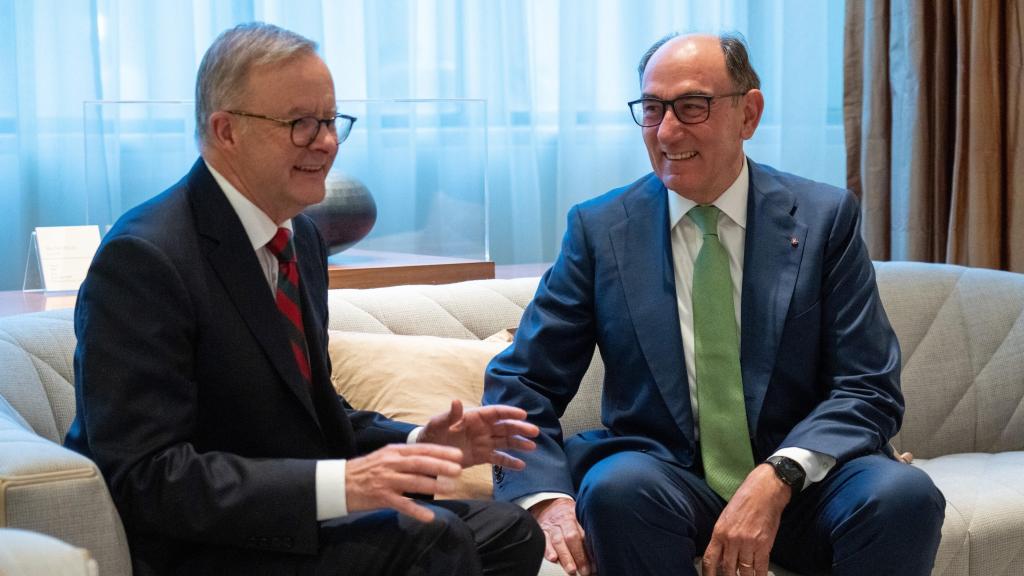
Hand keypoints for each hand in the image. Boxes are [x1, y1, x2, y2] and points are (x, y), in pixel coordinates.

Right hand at [345, 443, 462, 522]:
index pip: (421, 449)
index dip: (441, 452)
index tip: (458, 455)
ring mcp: (386, 480)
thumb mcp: (385, 457)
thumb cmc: (366, 470)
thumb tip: (430, 459)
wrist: (338, 483)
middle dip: (441, 466)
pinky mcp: (380, 497)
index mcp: (394, 452)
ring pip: (414, 481)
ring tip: (451, 489)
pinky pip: (402, 504)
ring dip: (434, 486)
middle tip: (459, 470)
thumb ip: (405, 457)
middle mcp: (391, 463)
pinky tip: (430, 516)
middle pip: (420, 463)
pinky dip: (417, 510)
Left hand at [418, 399, 538, 468]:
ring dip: (518, 444)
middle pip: (505, 427)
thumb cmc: (432, 432)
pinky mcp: (481, 457)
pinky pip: (498, 458)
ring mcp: (483, 443)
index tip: (523, 415)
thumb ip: (449, 415)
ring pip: (505, 442)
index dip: (509, 413)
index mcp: (474, 417)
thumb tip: (455, 401)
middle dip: (520, 429)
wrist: (427, 452)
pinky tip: (521, 466)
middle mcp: (482, 429)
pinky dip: (509, 462)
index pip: (495, 413)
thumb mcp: (438, 423)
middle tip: (534, 432)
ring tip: (532, 447)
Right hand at [531, 497, 591, 575]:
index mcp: (577, 517)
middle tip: (585, 570)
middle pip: (572, 537)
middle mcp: (564, 521)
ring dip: (565, 557)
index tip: (595, 563)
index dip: (590, 549)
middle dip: (579, 555)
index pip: (585, 534)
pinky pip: (544, 541)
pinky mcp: (542, 531)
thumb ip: (586, 531)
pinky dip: (548, 550)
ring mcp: (552, 526)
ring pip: (558, 541)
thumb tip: (599, 551)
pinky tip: (553, 558)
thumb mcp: (579, 516)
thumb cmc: (568, 515)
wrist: (549, 504)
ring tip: (572, 570)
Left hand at [702, 464, 789, 575]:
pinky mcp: (764, 545)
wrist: (764, 491)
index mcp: (719, 532)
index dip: (709, 574)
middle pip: (728, 568)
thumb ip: (722, 537)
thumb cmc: (745, 500)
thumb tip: (721, 555)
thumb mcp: (726, 517)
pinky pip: (760, 567)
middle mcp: (732, 540)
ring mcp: (748, 543)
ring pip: (744, 571)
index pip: (710, 559)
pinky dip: (759, 575)